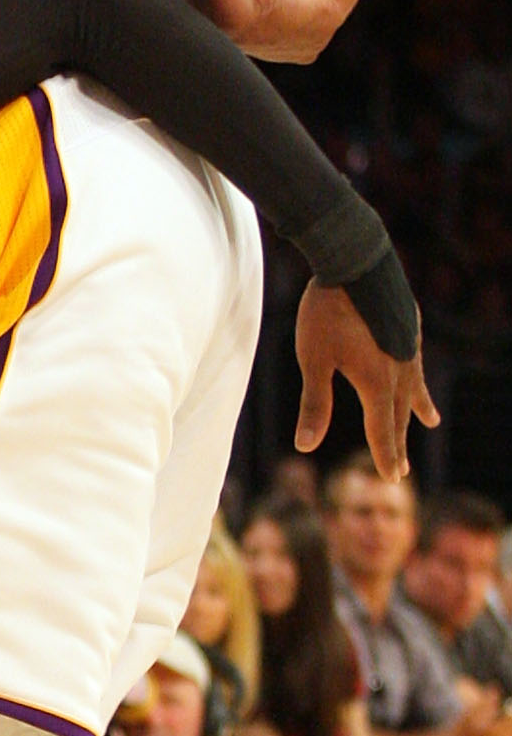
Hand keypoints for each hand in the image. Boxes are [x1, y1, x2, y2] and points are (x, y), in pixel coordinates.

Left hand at [295, 281, 438, 480]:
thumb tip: (305, 446)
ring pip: (413, 384)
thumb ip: (314, 403)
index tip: (393, 476)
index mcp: (377, 381)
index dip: (386, 454)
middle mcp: (399, 368)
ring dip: (417, 407)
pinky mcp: (407, 324)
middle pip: (399, 413)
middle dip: (398, 441)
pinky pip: (415, 359)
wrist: (355, 258)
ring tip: (431, 420)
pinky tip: (413, 370)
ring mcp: (407, 345)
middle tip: (401, 468)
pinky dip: (417, 373)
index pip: (383, 429)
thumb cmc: (327, 311)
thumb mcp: (313, 360)